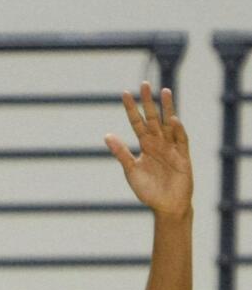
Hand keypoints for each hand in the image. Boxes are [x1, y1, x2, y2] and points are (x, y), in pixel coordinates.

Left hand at [105, 83, 191, 216]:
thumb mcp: (131, 170)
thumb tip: (107, 135)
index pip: (137, 122)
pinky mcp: (183, 156)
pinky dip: (177, 130)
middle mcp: (158, 142)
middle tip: (144, 84)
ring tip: (164, 91)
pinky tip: (172, 120)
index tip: (124, 93)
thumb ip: (121, 153)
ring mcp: (172, 147)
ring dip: (167, 108)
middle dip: (149, 102)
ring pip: (168, 123)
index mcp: (145, 145)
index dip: (131, 109)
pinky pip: (180, 140)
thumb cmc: (148, 189)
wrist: (166, 206)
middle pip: (153, 118)